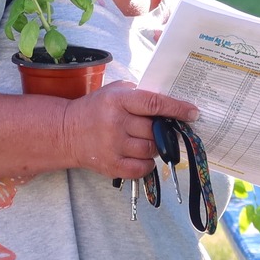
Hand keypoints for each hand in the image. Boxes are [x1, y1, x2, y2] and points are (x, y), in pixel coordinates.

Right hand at [63, 84, 196, 178]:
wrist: (66, 132)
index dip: (177, 109)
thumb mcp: (115, 91)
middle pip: (155, 130)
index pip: (155, 104)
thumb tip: (171, 105)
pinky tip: (139, 155)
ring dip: (155, 147)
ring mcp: (113, 146)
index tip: (193, 113)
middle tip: (159, 129)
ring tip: (144, 140)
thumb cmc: (96, 109)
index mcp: (118, 100)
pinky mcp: (111, 166)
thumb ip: (140, 94)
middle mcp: (116, 122)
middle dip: (162, 131)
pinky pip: (143, 168)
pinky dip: (147, 163)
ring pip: (152, 150)